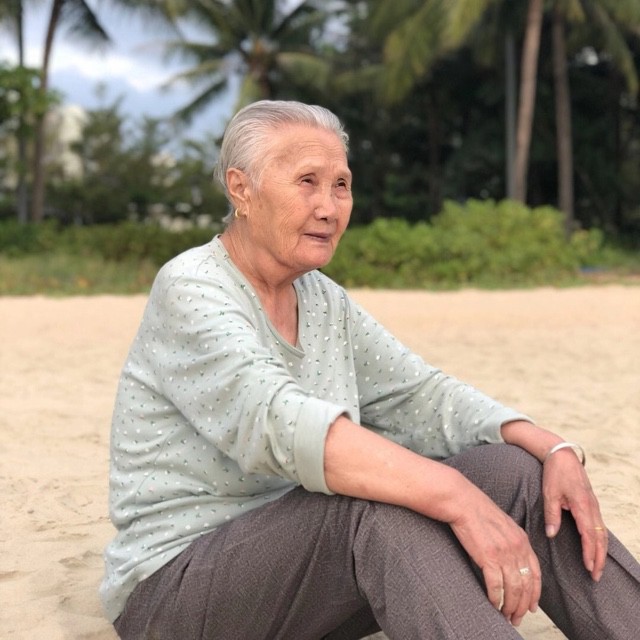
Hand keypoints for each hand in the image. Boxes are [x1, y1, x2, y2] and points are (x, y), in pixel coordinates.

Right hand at [449, 483, 541, 626]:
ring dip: (510, 606)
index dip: (535, 593)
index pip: (536, 574)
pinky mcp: (488, 557)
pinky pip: (496, 585)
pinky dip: (495, 598)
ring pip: (513, 589)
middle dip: (523, 606)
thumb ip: (512, 542)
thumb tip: (512, 560)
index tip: (532, 606)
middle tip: (517, 618)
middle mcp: (517, 548)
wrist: (463, 502)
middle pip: (526, 585)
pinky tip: (493, 604)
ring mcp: (504, 553)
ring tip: (506, 616)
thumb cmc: (478, 510)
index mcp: (522, 540)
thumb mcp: (504, 524)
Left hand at [542, 447, 607, 580]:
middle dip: (599, 558)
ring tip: (597, 567)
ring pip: (602, 533)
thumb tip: (551, 535)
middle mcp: (592, 507)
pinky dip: (600, 540)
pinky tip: (597, 548)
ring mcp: (594, 505)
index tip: (589, 568)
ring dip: (601, 551)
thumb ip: (552, 515)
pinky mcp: (592, 503)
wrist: (562, 454)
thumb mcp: (549, 493)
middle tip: (596, 576)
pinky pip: (599, 525)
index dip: (589, 553)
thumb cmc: (554, 473)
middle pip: (600, 538)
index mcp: (582, 505)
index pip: (589, 535)